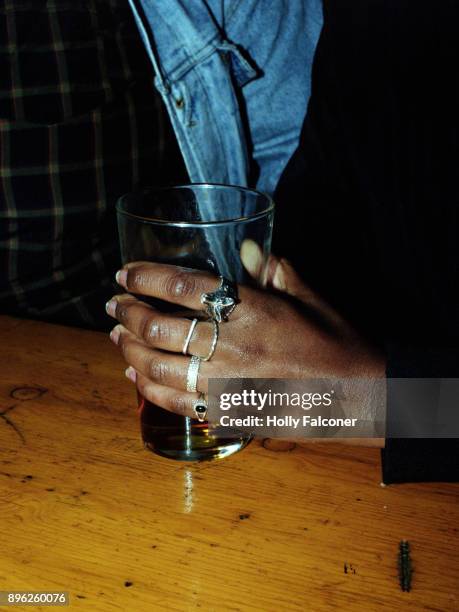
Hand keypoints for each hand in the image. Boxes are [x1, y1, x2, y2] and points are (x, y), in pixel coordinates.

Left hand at [106, 244, 384, 419]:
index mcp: (253, 311)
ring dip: (128, 349)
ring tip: (116, 336)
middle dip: (127, 312)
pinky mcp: (228, 413)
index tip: (124, 272)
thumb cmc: (337, 343)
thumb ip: (275, 269)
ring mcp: (228, 384)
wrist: (360, 397)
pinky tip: (135, 376)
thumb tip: (245, 246)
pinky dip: (147, 389)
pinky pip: (175, 404)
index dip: (146, 276)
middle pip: (160, 327)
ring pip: (158, 367)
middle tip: (113, 304)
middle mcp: (234, 346)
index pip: (184, 286)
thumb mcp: (311, 297)